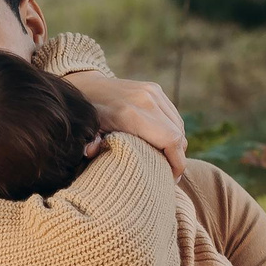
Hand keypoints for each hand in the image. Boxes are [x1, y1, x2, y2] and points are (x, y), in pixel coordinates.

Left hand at [66, 71, 187, 178]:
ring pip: (178, 125)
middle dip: (178, 156)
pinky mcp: (155, 89)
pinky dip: (172, 130)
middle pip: (178, 134)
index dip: (178, 162)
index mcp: (131, 114)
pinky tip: (163, 142)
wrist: (87, 87)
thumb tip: (90, 153)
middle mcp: (147, 100)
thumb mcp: (88, 132)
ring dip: (177, 144)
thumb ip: (91, 144)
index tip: (172, 178)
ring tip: (167, 159)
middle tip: (170, 173)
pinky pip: (173, 115)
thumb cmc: (89, 117)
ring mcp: (153, 92)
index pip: (170, 140)